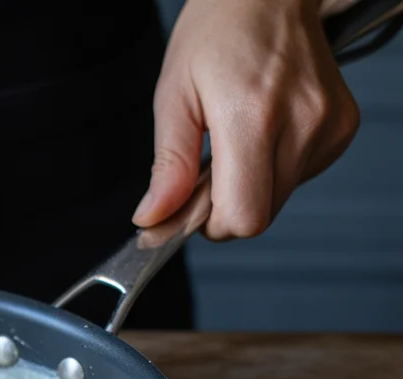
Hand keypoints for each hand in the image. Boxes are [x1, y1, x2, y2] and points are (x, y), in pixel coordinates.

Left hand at [133, 0, 359, 240]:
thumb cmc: (216, 35)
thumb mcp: (173, 97)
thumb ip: (168, 166)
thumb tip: (154, 218)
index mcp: (251, 116)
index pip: (244, 216)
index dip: (211, 224)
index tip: (191, 206)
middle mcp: (300, 122)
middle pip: (262, 215)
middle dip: (226, 205)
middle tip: (208, 166)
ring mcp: (328, 125)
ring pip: (280, 198)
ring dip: (251, 185)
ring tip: (236, 138)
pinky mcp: (342, 126)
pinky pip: (302, 176)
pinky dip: (275, 168)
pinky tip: (263, 131)